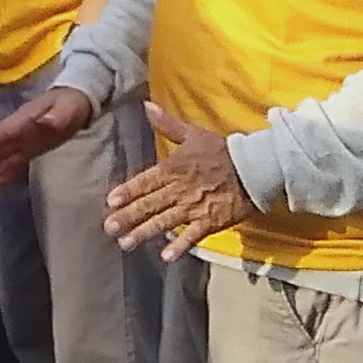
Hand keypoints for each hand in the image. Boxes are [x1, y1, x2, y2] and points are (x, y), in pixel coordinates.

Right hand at [0, 85, 92, 189]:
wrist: (76, 101)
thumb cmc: (70, 101)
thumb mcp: (66, 106)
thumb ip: (57, 115)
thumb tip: (46, 121)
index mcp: (25, 120)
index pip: (3, 132)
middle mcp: (20, 132)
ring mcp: (25, 141)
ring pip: (3, 156)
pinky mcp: (32, 149)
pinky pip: (16, 161)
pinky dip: (6, 172)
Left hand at [105, 99, 256, 257]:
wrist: (253, 167)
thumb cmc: (221, 150)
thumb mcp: (193, 133)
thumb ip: (167, 124)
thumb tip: (146, 106)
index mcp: (173, 168)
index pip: (145, 181)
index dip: (128, 191)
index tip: (110, 201)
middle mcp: (180, 189)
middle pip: (150, 204)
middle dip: (128, 216)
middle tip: (109, 228)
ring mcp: (195, 207)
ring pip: (165, 221)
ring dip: (145, 232)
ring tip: (126, 244)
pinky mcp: (211, 221)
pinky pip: (193, 235)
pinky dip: (180, 245)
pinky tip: (166, 256)